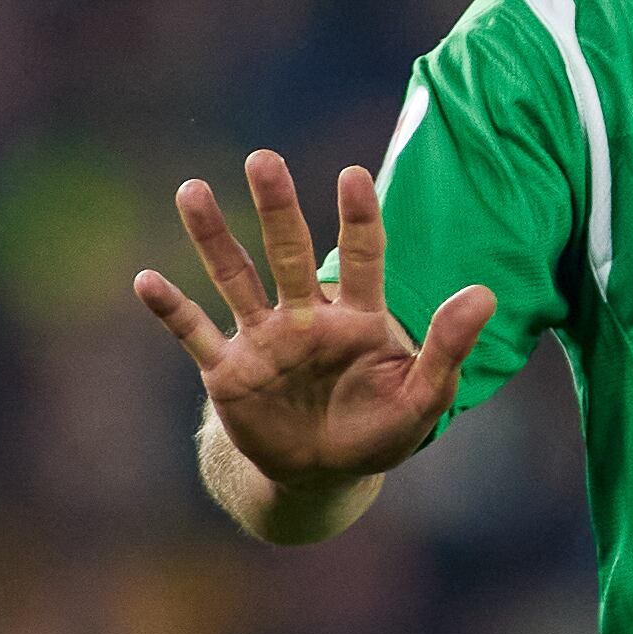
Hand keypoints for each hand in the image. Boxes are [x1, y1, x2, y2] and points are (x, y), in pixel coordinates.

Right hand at [133, 149, 495, 493]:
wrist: (323, 475)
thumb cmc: (381, 429)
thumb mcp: (424, 396)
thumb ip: (448, 346)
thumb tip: (486, 293)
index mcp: (361, 318)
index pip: (363, 256)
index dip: (358, 218)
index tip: (352, 175)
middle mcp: (309, 317)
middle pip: (291, 252)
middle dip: (277, 208)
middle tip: (263, 158)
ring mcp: (266, 341)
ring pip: (237, 278)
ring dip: (214, 238)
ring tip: (192, 189)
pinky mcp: (230, 373)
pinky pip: (197, 335)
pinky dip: (172, 310)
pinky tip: (146, 279)